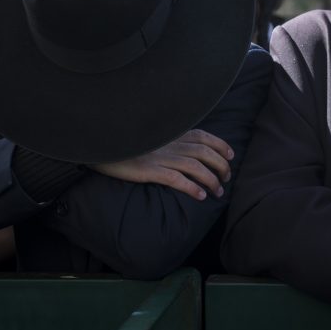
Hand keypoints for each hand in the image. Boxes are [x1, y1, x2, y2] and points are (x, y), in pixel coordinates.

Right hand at [90, 129, 233, 200]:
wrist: (100, 144)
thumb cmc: (125, 142)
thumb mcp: (150, 135)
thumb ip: (167, 138)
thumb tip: (184, 147)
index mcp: (170, 133)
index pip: (203, 136)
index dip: (220, 145)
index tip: (230, 155)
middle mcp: (169, 144)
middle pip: (204, 152)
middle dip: (220, 165)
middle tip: (226, 178)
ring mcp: (160, 157)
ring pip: (195, 167)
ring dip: (210, 180)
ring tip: (218, 192)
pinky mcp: (149, 170)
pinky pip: (176, 179)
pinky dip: (191, 187)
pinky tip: (200, 196)